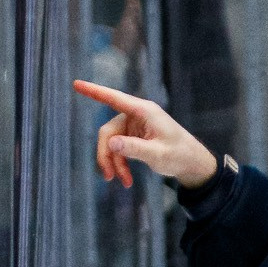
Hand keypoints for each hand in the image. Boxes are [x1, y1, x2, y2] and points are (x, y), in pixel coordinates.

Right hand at [74, 79, 220, 187]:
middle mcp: (136, 115)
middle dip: (106, 155)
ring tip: (125, 182)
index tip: (76, 84)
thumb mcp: (157, 154)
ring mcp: (134, 126)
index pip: (114, 98)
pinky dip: (120, 164)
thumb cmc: (179, 155)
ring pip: (111, 143)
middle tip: (108, 177)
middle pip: (107, 131)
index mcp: (143, 111)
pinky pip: (118, 149)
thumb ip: (134, 148)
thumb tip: (111, 143)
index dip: (94, 91)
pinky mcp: (133, 136)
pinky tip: (126, 179)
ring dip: (114, 163)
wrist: (191, 163)